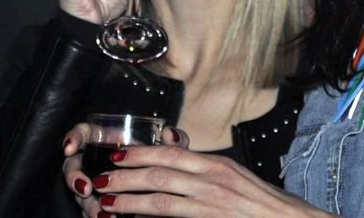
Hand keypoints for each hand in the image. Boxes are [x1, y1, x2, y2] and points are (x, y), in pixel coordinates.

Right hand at [62, 123, 189, 217]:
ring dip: (87, 203)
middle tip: (86, 188)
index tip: (70, 148)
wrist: (160, 192)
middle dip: (74, 178)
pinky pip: (89, 208)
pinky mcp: (96, 202)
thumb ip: (170, 144)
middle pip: (73, 165)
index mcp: (107, 142)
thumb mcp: (167, 155)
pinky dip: (95, 214)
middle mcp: (94, 161)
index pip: (83, 134)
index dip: (73, 137)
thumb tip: (170, 134)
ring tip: (100, 213)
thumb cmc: (160, 167)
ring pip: (80, 192)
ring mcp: (92, 183)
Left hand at [88, 143, 332, 216]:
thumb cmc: (264, 204)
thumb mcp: (234, 179)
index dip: (141, 152)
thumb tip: (176, 172)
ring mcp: (213, 201)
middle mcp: (213, 178)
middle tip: (100, 179)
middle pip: (159, 172)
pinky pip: (174, 216)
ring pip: (161, 197)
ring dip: (129, 199)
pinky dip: (150, 216)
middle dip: (126, 175)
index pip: (171, 153)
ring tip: (107, 201)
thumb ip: (205, 174)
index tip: (119, 154)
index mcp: (216, 165)